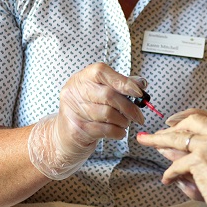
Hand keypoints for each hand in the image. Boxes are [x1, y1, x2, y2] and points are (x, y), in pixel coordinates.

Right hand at [28, 63, 145, 179]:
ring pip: (108, 114)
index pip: (102, 72)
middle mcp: (74, 91)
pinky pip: (104, 130)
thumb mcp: (99, 93)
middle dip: (129, 107)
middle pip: (108, 95)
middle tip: (139, 116)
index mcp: (82, 77)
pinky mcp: (76, 129)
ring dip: (123, 121)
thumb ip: (120, 85)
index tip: (138, 92)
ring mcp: (73, 110)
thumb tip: (141, 83)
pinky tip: (119, 132)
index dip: (122, 81)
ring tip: (125, 123)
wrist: (64, 135)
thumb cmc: (86, 110)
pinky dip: (117, 132)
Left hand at [137, 111, 206, 206]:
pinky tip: (167, 179)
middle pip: (192, 121)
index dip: (192, 121)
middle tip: (161, 134)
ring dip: (159, 140)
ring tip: (146, 141)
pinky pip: (177, 164)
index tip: (181, 126)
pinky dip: (170, 173)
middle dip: (174, 127)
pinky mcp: (199, 160)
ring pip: (178, 137)